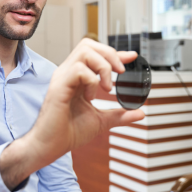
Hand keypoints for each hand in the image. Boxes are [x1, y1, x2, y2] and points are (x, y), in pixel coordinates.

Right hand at [0, 39, 144, 188]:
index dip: (115, 53)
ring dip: (102, 66)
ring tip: (107, 87)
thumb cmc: (69, 132)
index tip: (132, 57)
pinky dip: (91, 81)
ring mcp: (62, 78)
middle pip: (88, 44)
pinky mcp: (59, 87)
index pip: (96, 54)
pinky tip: (91, 97)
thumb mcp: (101, 121)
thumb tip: (141, 113)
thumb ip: (120, 115)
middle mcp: (69, 73)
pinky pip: (78, 70)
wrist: (50, 147)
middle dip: (110, 54)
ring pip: (84, 52)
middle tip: (120, 72)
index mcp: (77, 78)